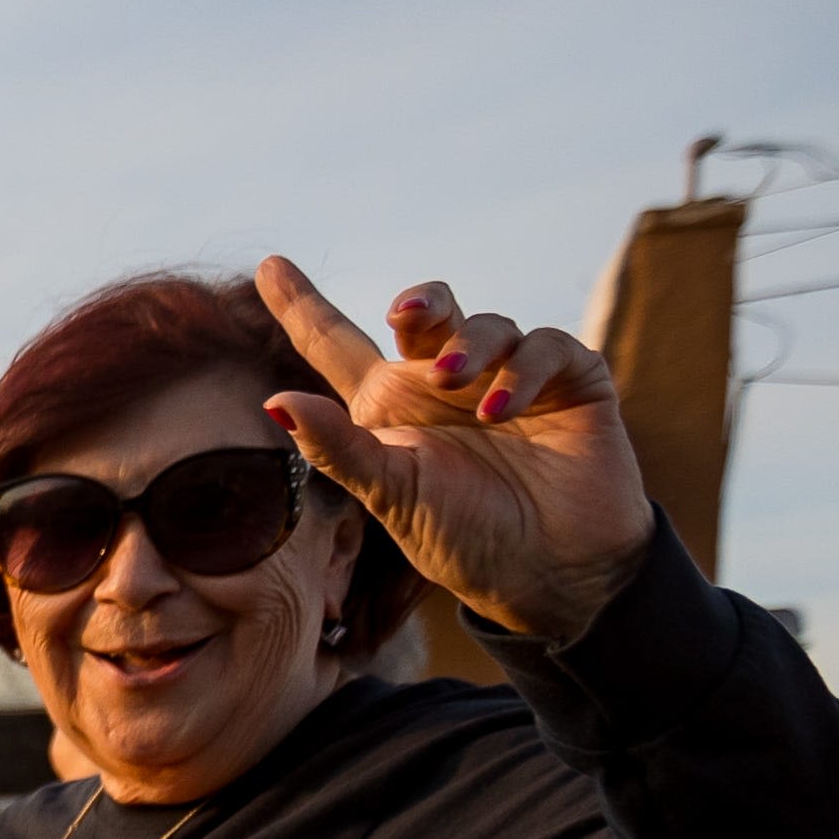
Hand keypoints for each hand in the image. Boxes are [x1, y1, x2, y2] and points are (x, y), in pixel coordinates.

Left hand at [254, 257, 654, 645]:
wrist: (550, 573)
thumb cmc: (464, 537)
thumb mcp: (391, 495)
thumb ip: (337, 448)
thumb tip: (275, 402)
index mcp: (391, 408)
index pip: (337, 345)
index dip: (303, 305)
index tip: (269, 265)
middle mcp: (446, 384)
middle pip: (424, 312)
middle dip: (420, 301)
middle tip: (406, 317)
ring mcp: (510, 377)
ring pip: (486, 324)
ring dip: (470, 346)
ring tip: (461, 386)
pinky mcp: (569, 381)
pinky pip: (544, 345)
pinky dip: (523, 368)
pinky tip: (503, 407)